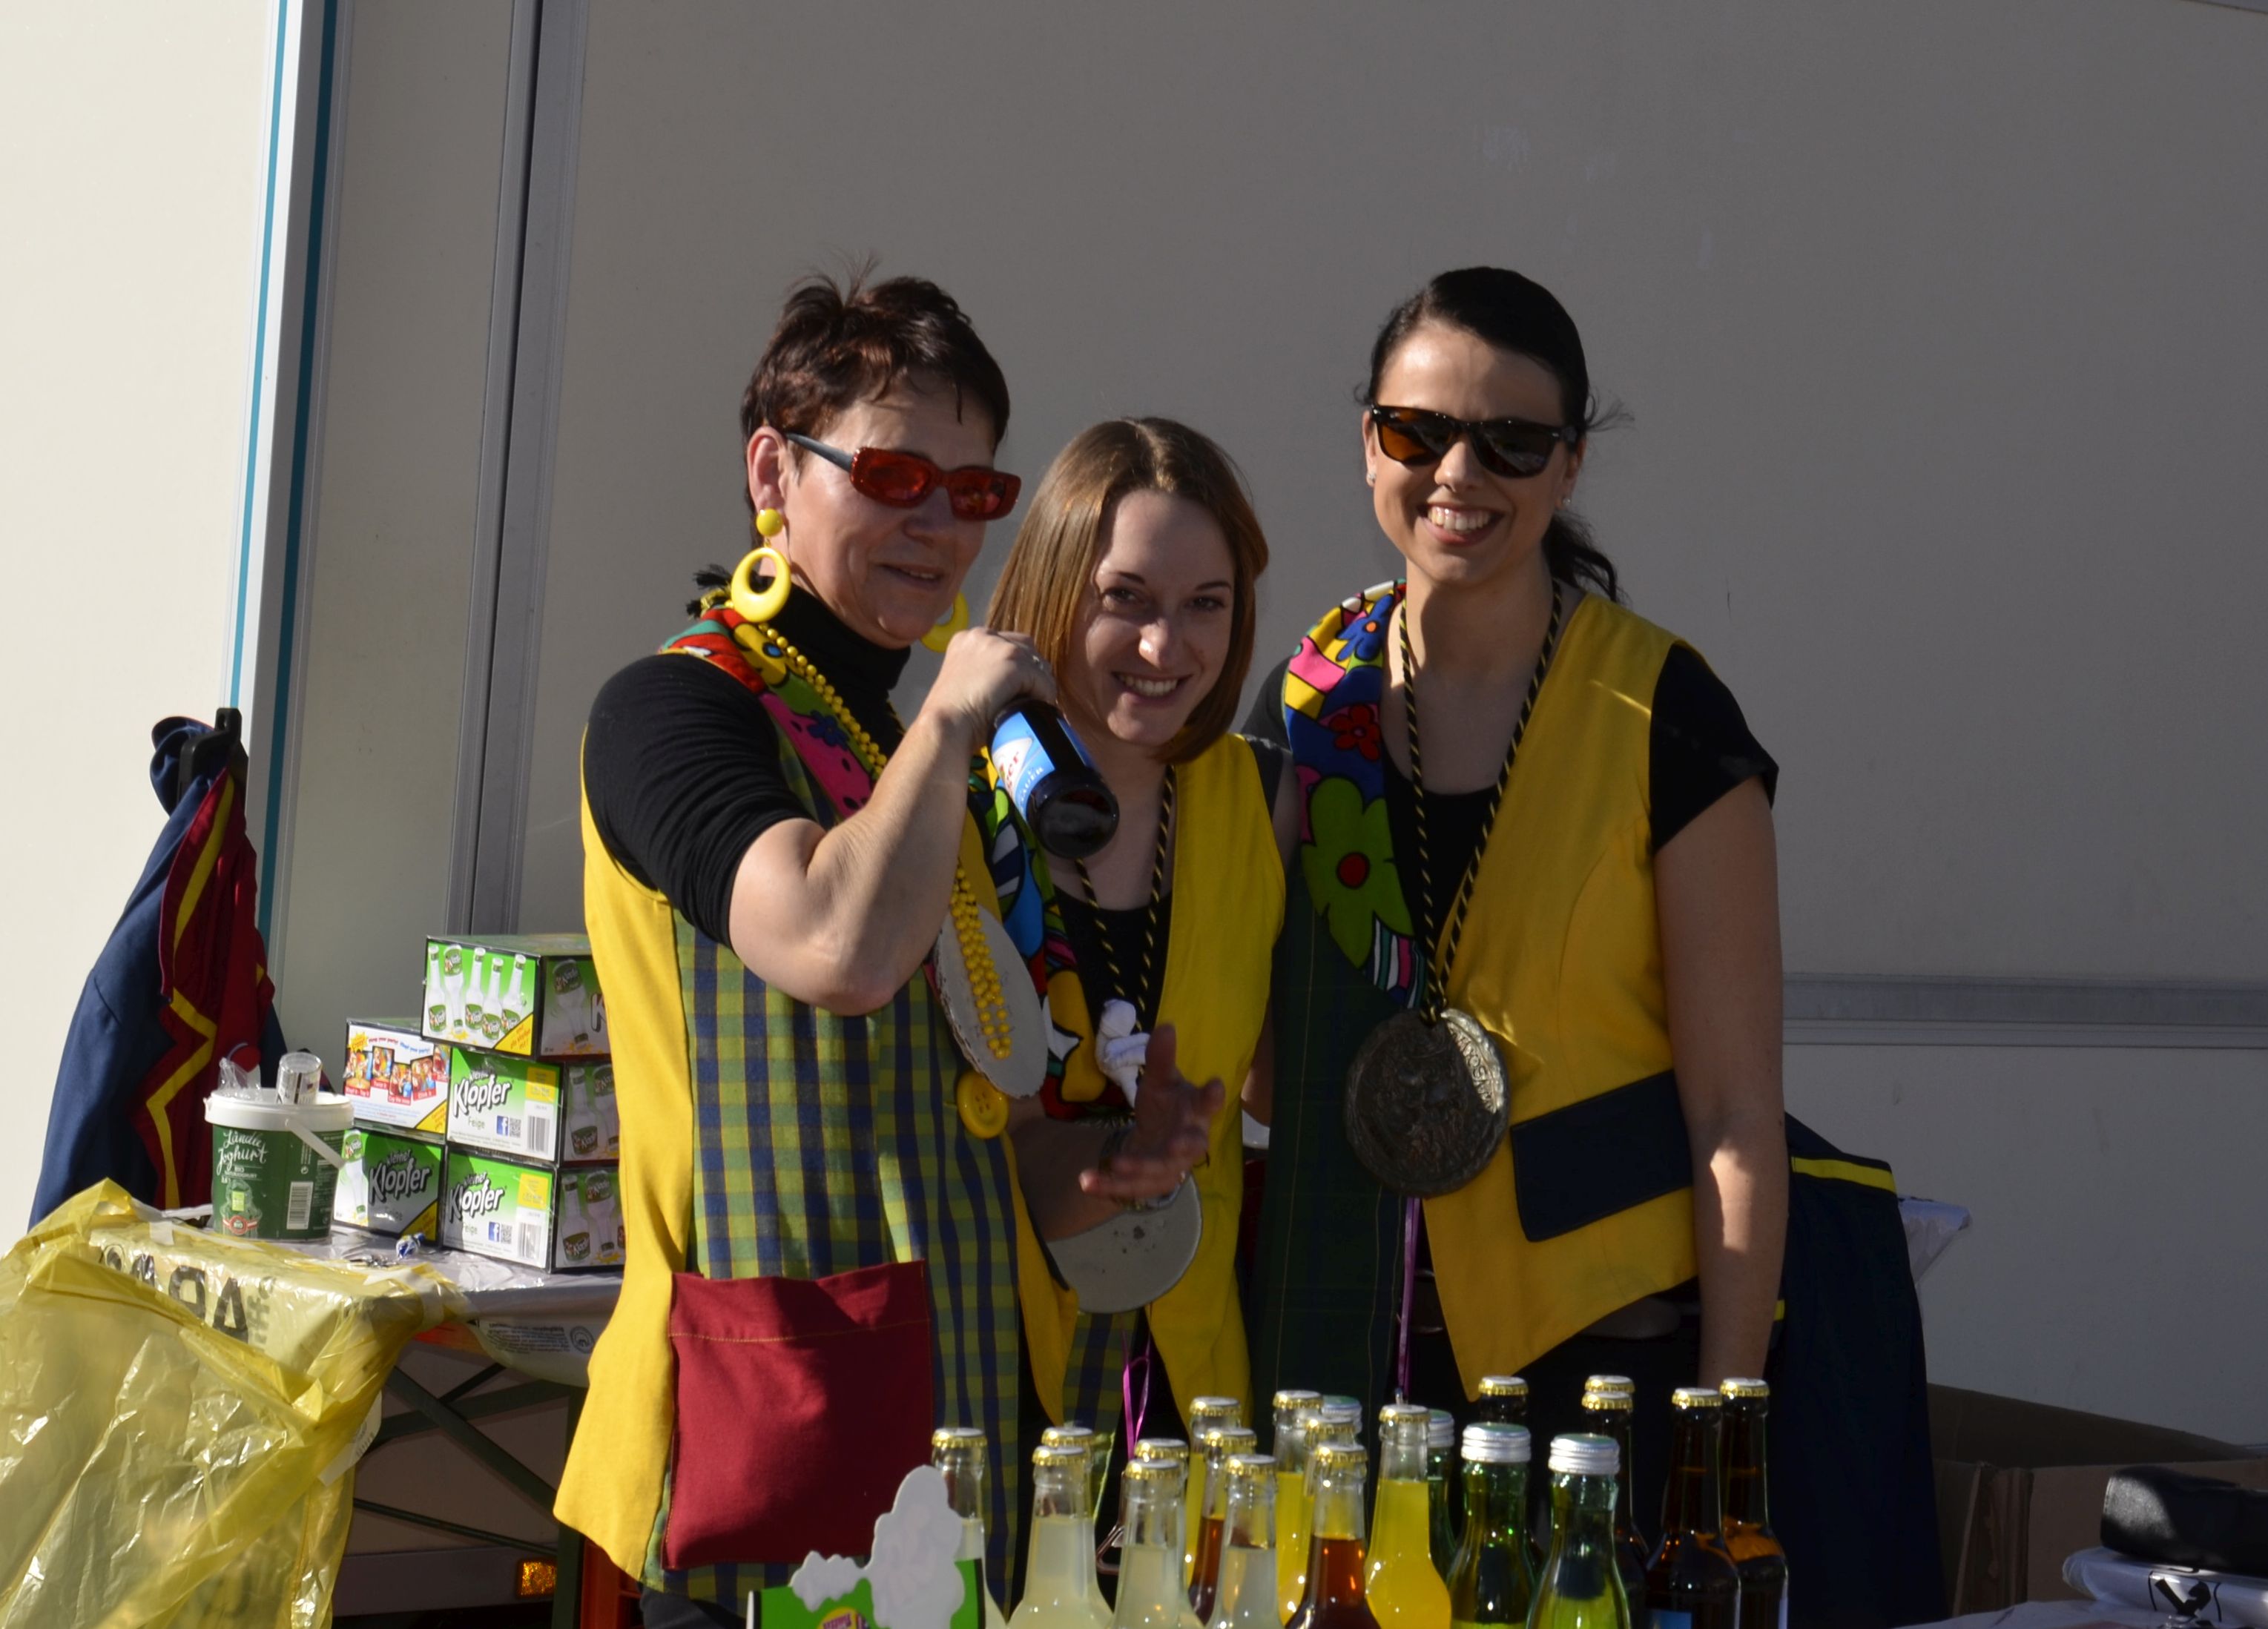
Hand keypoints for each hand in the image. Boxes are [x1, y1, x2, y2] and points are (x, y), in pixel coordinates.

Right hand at [925, 628, 1055, 749]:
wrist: (945, 725)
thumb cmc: (951, 715)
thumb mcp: (965, 682)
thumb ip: (984, 672)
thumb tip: (1013, 682)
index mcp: (967, 639)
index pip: (1006, 643)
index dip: (1017, 667)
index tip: (1017, 688)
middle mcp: (983, 635)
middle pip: (1025, 647)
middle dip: (1031, 671)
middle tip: (1031, 696)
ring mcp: (998, 646)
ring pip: (1036, 663)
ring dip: (1038, 684)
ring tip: (1034, 705)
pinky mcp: (1013, 662)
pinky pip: (1042, 679)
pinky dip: (1044, 695)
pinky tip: (1036, 709)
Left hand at [1078, 1024, 1221, 1203]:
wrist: (1156, 1140)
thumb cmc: (1165, 1106)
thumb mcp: (1159, 1081)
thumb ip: (1160, 1058)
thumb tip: (1165, 1025)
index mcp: (1195, 1110)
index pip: (1208, 1103)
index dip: (1212, 1096)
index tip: (1214, 1086)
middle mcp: (1189, 1140)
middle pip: (1191, 1146)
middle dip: (1183, 1147)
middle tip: (1174, 1145)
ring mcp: (1172, 1165)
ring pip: (1159, 1170)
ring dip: (1138, 1169)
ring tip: (1115, 1164)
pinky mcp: (1151, 1183)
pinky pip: (1132, 1188)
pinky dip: (1109, 1186)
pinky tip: (1086, 1182)